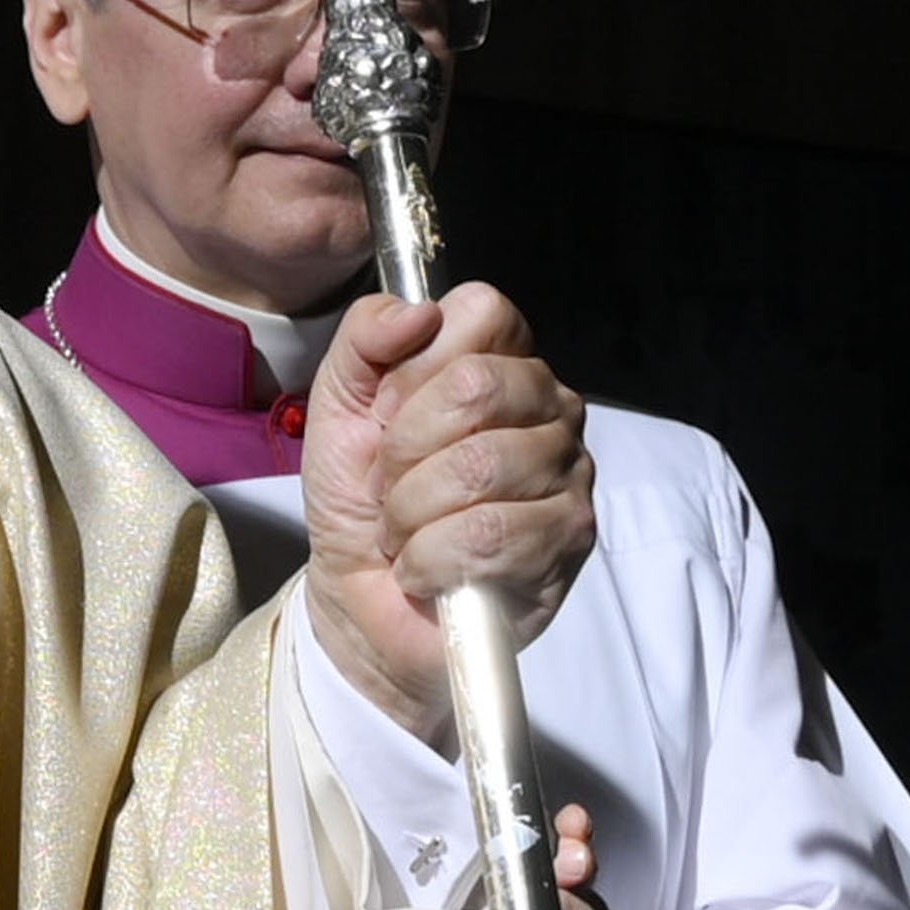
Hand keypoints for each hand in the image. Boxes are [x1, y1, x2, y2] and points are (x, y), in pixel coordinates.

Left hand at [301, 283, 596, 737]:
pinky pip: (491, 535)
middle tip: (391, 486)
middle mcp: (551, 407)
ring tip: (406, 534)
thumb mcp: (339, 404)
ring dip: (413, 513)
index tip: (388, 417)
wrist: (360, 599)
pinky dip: (432, 561)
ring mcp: (570, 472)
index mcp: (503, 361)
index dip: (414, 368)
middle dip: (405, 448)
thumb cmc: (361, 498)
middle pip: (479, 385)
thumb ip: (365, 337)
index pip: (483, 311)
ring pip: (481, 465)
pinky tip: (428, 571)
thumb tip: (418, 311)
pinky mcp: (570, 539)